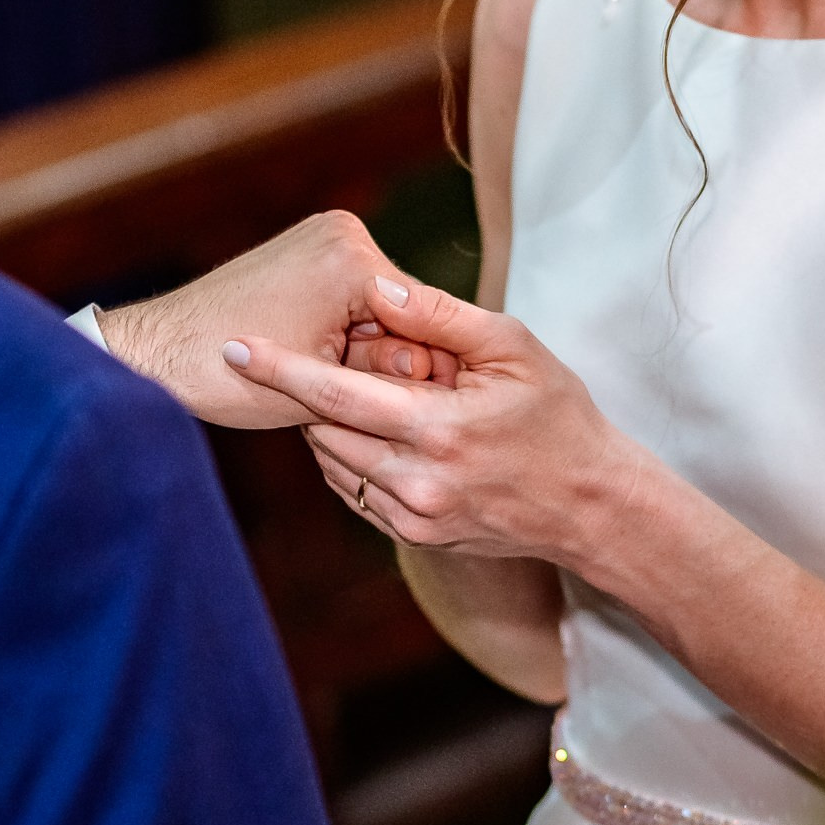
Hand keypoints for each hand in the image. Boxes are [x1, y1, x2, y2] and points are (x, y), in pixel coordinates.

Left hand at [98, 216, 457, 429]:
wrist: (152, 353)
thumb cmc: (223, 375)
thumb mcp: (322, 390)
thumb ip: (388, 378)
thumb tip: (439, 374)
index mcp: (352, 258)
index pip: (423, 320)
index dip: (422, 374)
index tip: (418, 413)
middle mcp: (341, 234)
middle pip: (401, 313)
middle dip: (390, 362)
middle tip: (370, 407)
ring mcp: (322, 239)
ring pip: (377, 312)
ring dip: (368, 353)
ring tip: (341, 394)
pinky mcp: (304, 255)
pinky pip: (350, 303)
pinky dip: (344, 340)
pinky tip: (324, 372)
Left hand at [223, 277, 631, 556]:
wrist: (591, 504)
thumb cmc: (558, 414)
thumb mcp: (514, 348)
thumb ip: (441, 317)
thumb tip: (378, 287)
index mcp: (439, 429)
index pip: (334, 395)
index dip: (277, 369)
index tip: (233, 346)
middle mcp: (418, 481)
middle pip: (322, 431)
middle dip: (306, 392)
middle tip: (316, 355)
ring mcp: (414, 517)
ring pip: (333, 463)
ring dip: (327, 425)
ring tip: (354, 391)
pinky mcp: (416, 537)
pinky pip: (355, 492)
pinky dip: (349, 457)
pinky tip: (373, 431)